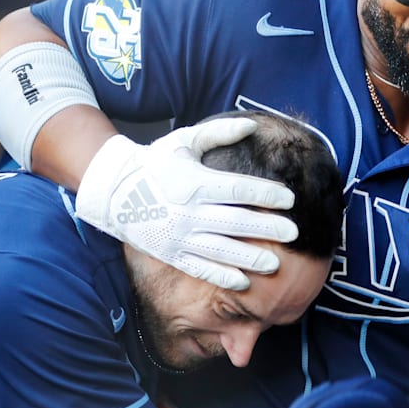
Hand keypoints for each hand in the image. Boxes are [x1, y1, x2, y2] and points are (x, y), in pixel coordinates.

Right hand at [75, 117, 297, 289]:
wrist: (114, 191)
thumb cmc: (155, 162)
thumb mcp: (183, 141)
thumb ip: (218, 133)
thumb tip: (251, 125)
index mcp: (194, 183)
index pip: (237, 190)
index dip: (265, 195)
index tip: (289, 199)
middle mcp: (189, 212)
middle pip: (235, 222)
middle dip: (267, 228)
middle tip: (294, 233)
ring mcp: (179, 236)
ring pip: (220, 250)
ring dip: (249, 258)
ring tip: (274, 264)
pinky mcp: (171, 253)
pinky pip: (199, 268)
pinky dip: (221, 276)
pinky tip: (242, 282)